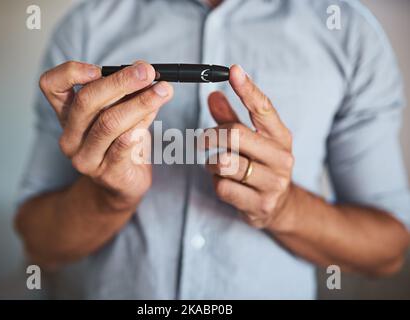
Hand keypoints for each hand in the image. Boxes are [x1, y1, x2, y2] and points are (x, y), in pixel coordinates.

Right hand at [39, 61, 172, 210]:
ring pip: (109, 123)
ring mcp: (86, 157)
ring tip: (163, 90)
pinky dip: (140, 126)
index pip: (51, 86)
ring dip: (140, 102)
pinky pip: (123, 145)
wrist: (122, 185)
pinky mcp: (107, 173)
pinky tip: (154, 114)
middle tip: (147, 71)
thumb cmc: (120, 142)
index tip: (99, 68)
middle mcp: (70, 136)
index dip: (70, 72)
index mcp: (67, 115)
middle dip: (120, 82)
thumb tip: (145, 71)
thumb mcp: (121, 112)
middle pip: (87, 101)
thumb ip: (129, 93)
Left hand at [204, 65, 294, 230]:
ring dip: (211, 163)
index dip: (247, 88)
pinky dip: (216, 183)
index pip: (263, 108)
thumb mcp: (252, 140)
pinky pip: (223, 187)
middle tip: (202, 140)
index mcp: (281, 136)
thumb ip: (231, 118)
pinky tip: (225, 183)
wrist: (279, 206)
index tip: (233, 70)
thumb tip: (213, 95)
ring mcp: (273, 182)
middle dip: (211, 136)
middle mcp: (281, 157)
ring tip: (216, 165)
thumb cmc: (261, 165)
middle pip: (235, 134)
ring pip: (224, 162)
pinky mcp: (260, 204)